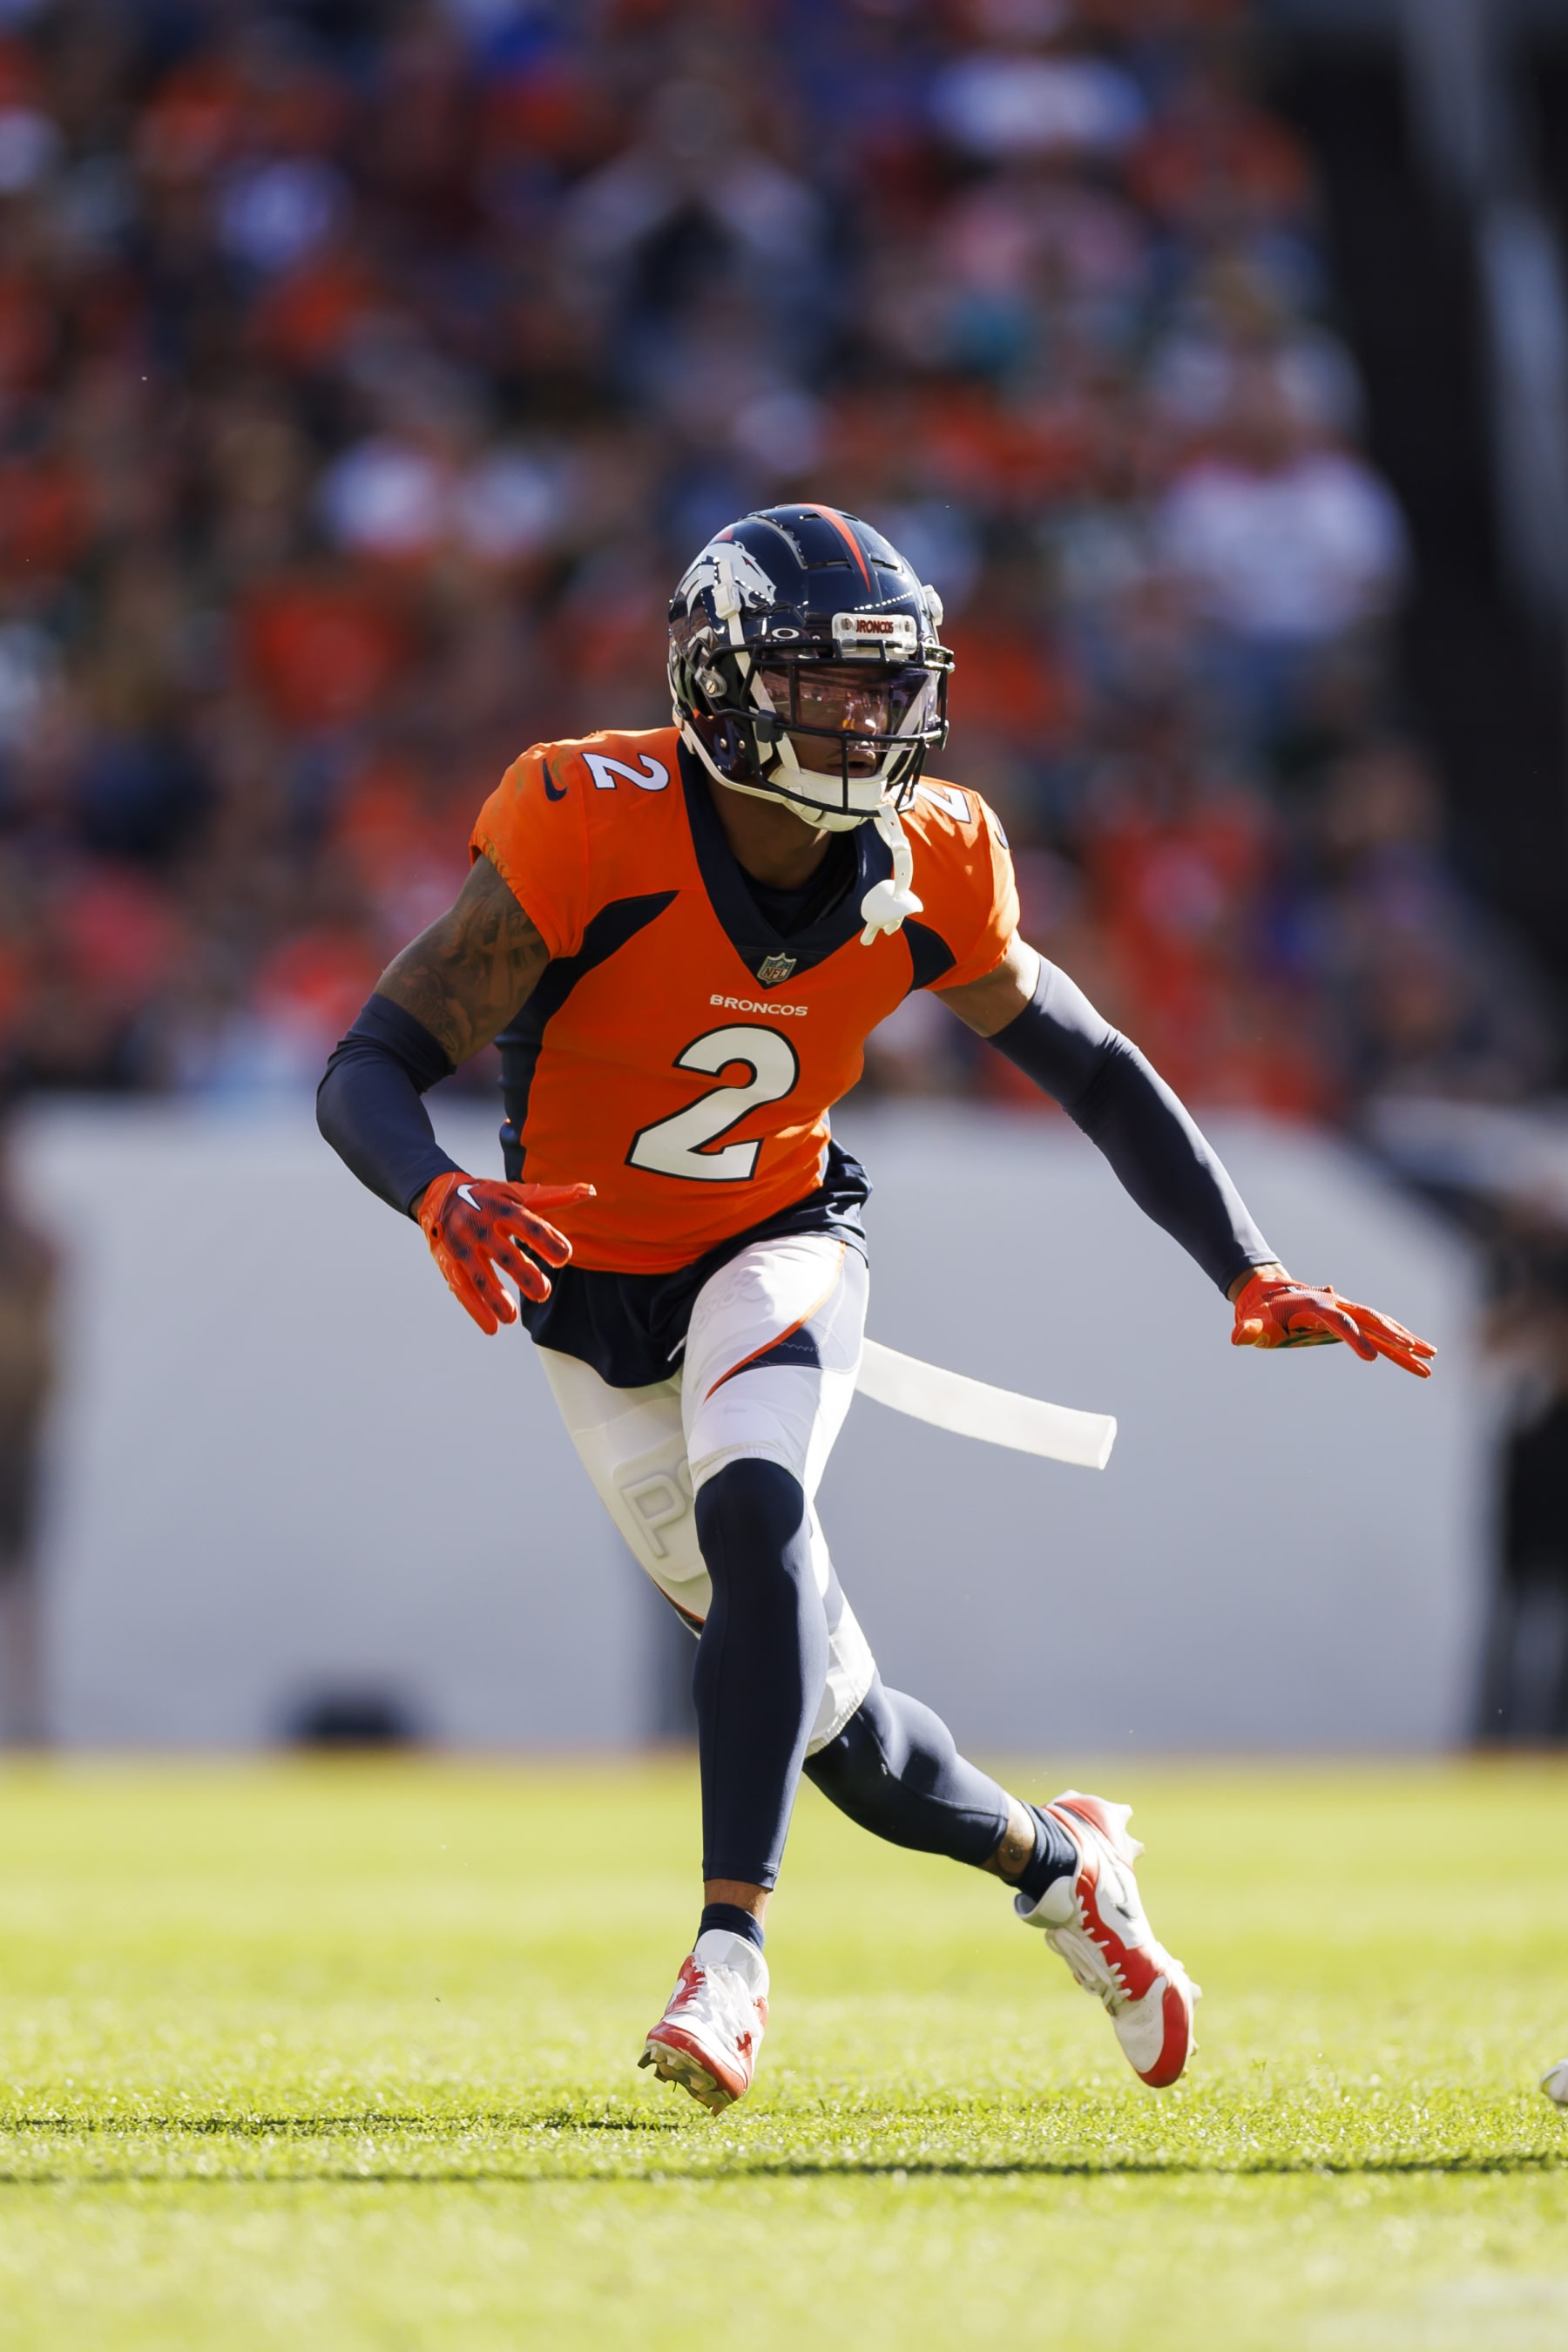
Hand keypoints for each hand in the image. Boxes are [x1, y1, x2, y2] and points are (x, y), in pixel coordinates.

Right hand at [416, 1173, 593, 1334]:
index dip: (546, 1241)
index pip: (528, 1224)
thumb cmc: (490, 1198)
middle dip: (523, 1274)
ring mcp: (462, 1246)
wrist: (440, 1195)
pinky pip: (461, 1288)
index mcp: (502, 1208)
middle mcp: (480, 1227)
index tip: (563, 1257)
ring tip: (512, 1317)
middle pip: (503, 1253)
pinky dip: (475, 1309)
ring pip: (479, 1275)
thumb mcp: (519, 1194)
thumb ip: (553, 1197)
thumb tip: (590, 1191)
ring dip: (495, 1297)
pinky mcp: (448, 1262)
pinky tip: (492, 1327)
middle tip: (544, 1293)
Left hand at [1230, 1270, 1434, 1378]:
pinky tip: (1419, 1356)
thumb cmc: (1259, 1313)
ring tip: (1432, 1356)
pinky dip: (1399, 1342)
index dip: (1354, 1339)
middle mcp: (1336, 1305)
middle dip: (1395, 1336)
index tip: (1371, 1358)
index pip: (1339, 1323)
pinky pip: (1379, 1332)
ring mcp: (1346, 1312)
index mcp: (1315, 1306)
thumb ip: (1247, 1330)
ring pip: (1382, 1325)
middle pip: (1370, 1320)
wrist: (1267, 1293)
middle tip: (1418, 1352)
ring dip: (1406, 1340)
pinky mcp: (1350, 1321)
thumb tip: (1238, 1337)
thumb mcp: (1251, 1322)